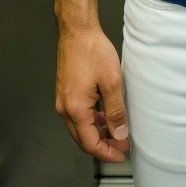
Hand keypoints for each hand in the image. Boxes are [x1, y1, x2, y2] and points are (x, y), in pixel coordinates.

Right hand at [55, 26, 130, 162]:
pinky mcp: (65, 92)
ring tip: (117, 133)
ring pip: (80, 127)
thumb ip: (115, 112)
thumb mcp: (112, 82)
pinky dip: (91, 121)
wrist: (77, 31)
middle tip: (122, 146)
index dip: (106, 152)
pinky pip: (78, 115)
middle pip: (82, 138)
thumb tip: (119, 134)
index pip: (89, 143)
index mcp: (75, 109)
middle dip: (103, 145)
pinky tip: (105, 117)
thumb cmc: (93, 52)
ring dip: (98, 133)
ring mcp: (63, 100)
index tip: (121, 155)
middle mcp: (64, 108)